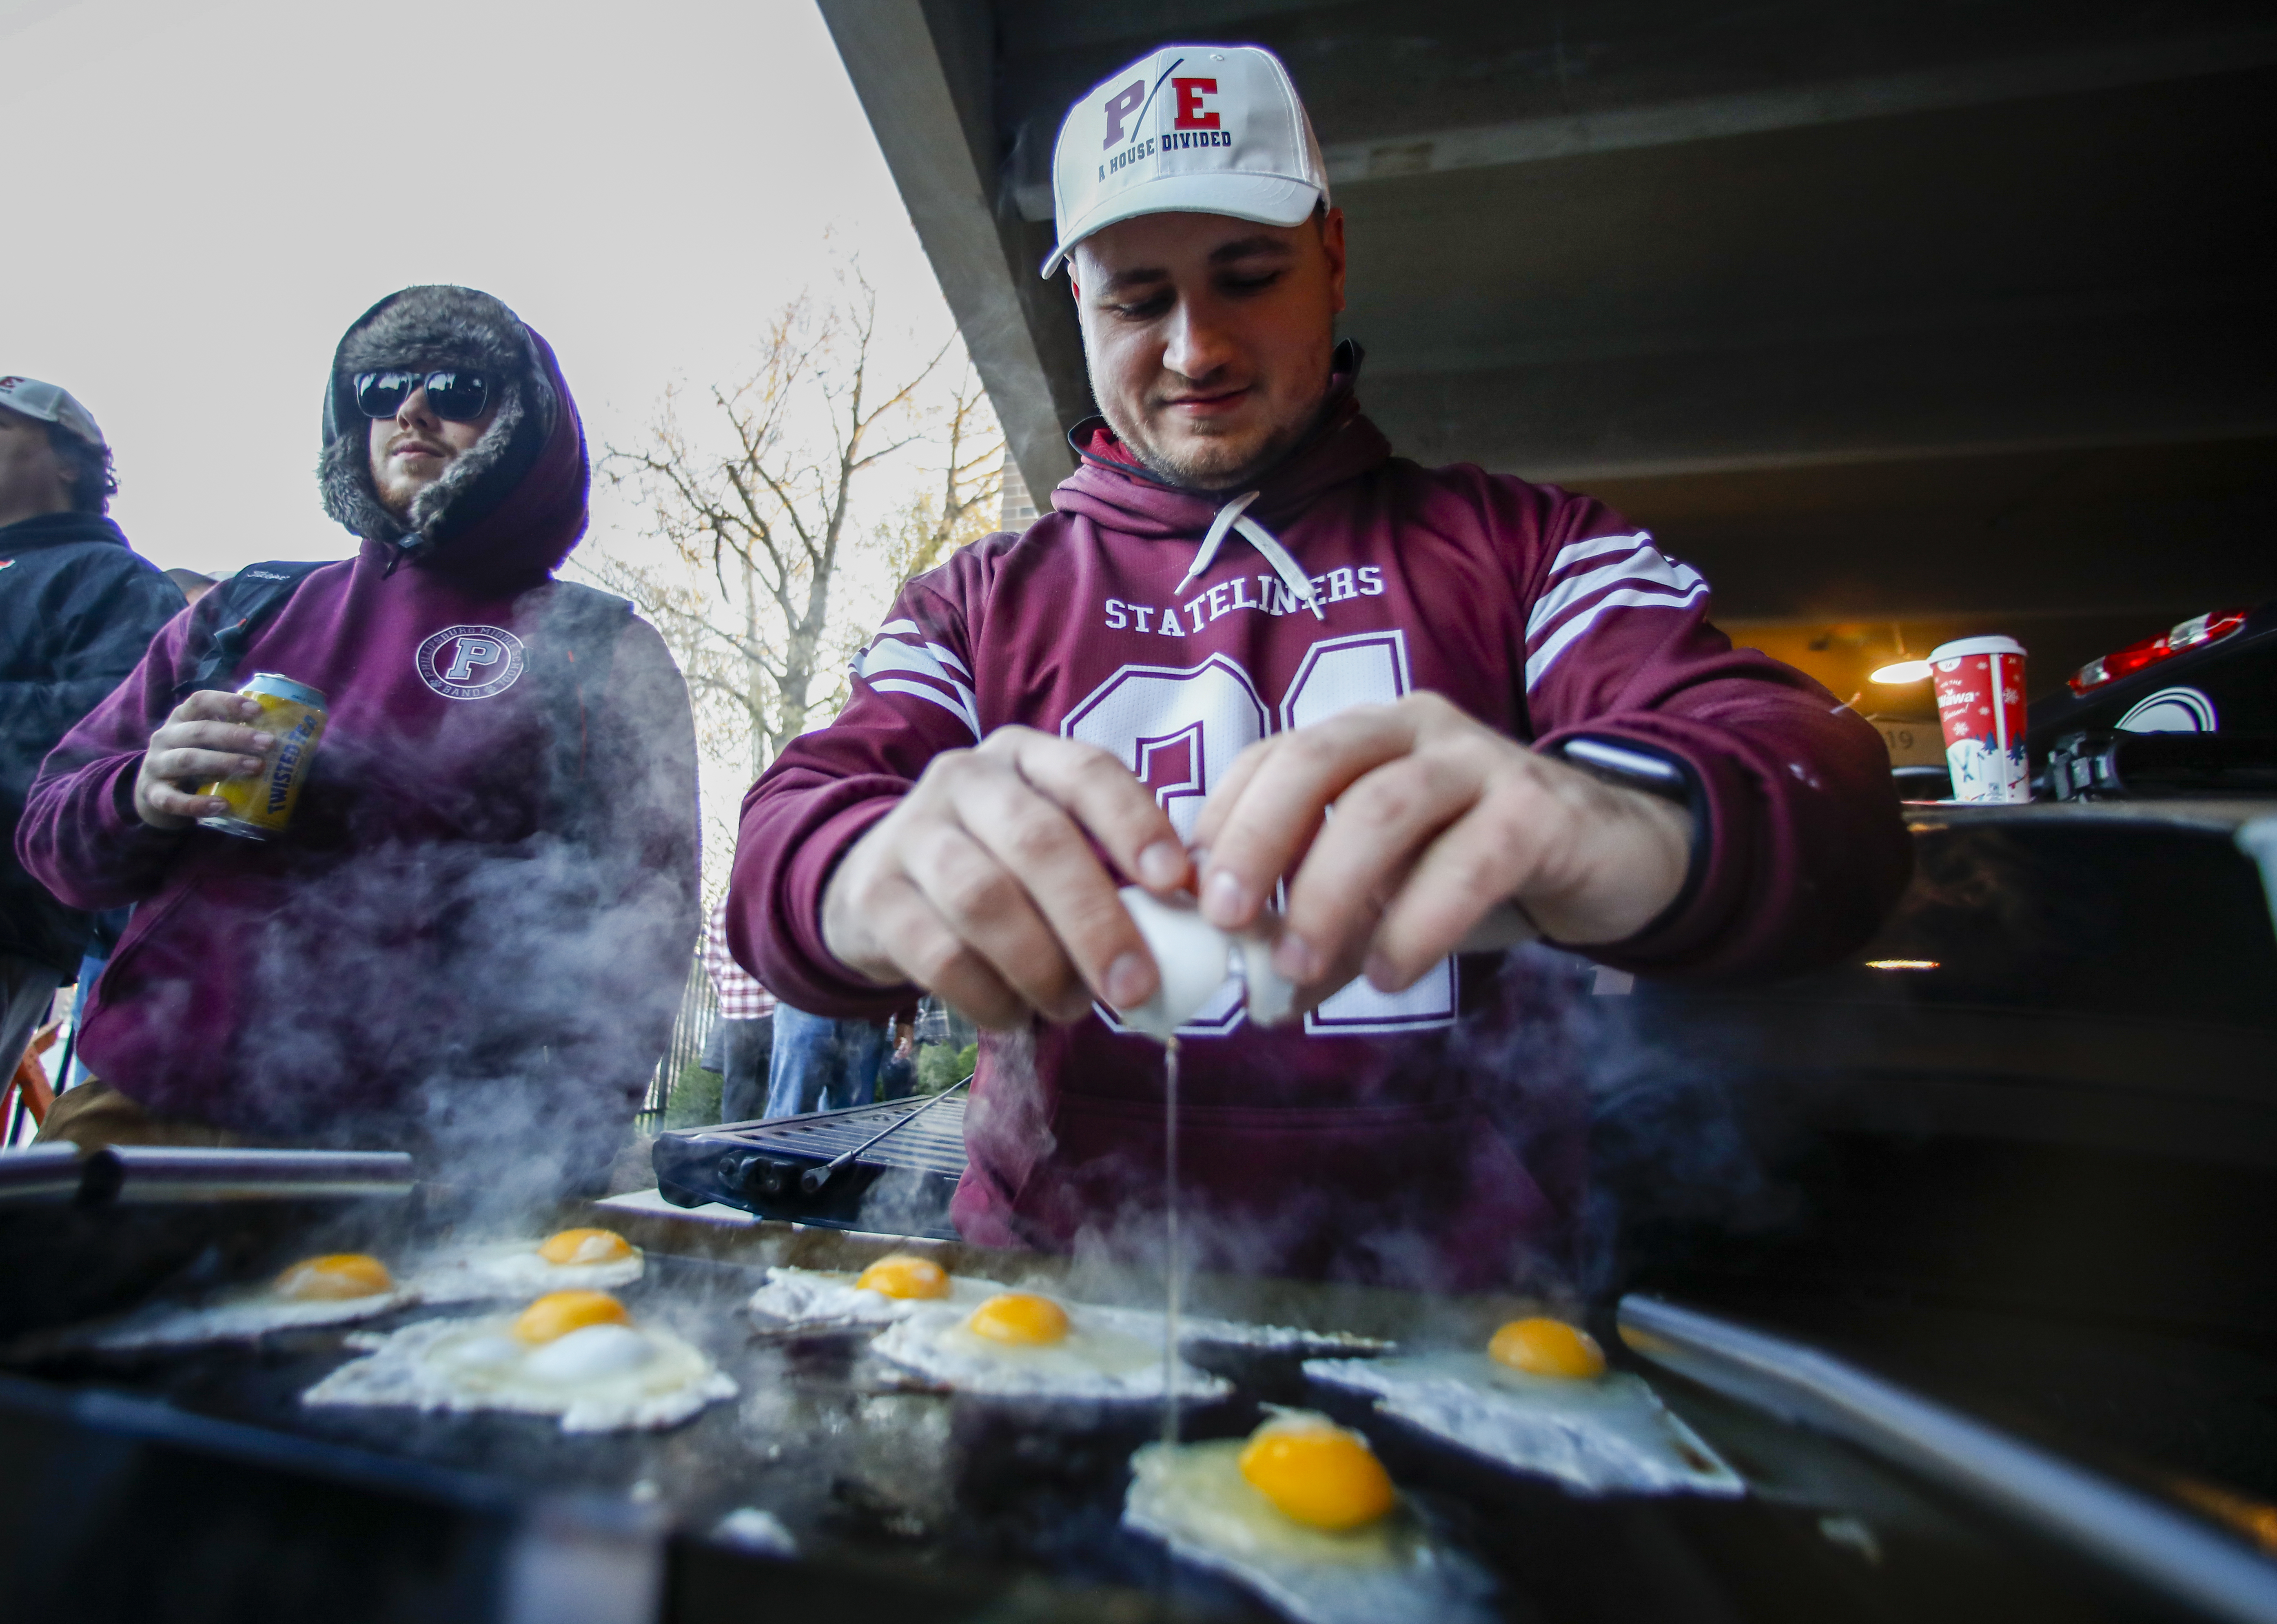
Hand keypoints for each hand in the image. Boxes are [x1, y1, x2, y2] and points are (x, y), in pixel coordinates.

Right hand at [133, 690, 272, 829]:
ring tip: (256, 768)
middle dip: (236, 736)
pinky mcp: (153, 794)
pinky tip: (223, 806)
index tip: (259, 710)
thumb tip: (290, 737)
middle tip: (269, 743)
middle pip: (200, 731)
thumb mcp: (209, 744)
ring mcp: (156, 765)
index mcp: (181, 719)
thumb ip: (235, 737)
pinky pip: (173, 800)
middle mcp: (165, 737)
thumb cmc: (195, 762)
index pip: (200, 701)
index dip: (228, 702)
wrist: (154, 794)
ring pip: (188, 760)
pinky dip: (198, 804)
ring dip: (223, 763)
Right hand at [821, 726, 1191, 1028]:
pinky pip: (938, 954)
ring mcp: (911, 831)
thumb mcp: (1055, 846)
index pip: (1087, 772)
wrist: (879, 884)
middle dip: (1095, 921)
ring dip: (1041, 967)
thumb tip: (1192, 923)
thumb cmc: (999, 869)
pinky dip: (988, 996)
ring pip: (983, 899)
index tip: (1174, 883)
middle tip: (1137, 987)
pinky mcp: (873, 894)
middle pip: (1037, 841)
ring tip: (1074, 1008)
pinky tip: (1016, 1014)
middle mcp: (964, 778)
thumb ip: (1114, 871)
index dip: (1134, 824)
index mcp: (1025, 756)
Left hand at [1191, 692, 1691, 1009]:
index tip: (1187, 900)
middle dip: (1255, 841)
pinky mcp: (1540, 810)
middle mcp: (1413, 730)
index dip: (1220, 823)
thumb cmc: (1480, 869)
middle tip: (1224, 922)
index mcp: (1363, 737)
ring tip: (1296, 969)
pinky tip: (1389, 974)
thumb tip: (1259, 999)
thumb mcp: (1388, 898)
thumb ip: (1325, 934)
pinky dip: (1417, 923)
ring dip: (1327, 892)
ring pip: (1383, 808)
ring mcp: (1480, 760)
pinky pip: (1469, 861)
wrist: (1616, 855)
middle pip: (1310, 761)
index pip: (1269, 758)